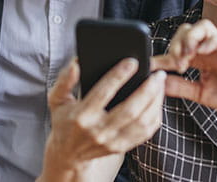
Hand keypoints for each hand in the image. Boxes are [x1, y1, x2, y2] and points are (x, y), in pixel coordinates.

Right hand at [38, 58, 165, 180]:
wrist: (67, 155)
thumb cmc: (64, 121)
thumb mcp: (56, 99)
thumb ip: (65, 80)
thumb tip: (76, 64)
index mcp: (81, 116)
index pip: (103, 93)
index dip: (119, 76)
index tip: (133, 62)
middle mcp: (97, 131)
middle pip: (129, 109)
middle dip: (147, 89)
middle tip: (157, 74)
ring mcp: (111, 142)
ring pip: (142, 122)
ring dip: (155, 101)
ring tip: (160, 84)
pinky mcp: (121, 147)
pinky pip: (145, 133)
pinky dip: (155, 115)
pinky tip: (157, 101)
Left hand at [151, 19, 216, 116]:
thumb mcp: (199, 93)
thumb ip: (180, 87)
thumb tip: (157, 84)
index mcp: (198, 57)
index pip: (175, 48)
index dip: (160, 56)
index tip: (148, 66)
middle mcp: (207, 49)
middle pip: (185, 29)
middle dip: (176, 44)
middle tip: (177, 63)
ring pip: (203, 26)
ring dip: (191, 38)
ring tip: (187, 55)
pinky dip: (212, 42)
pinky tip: (203, 53)